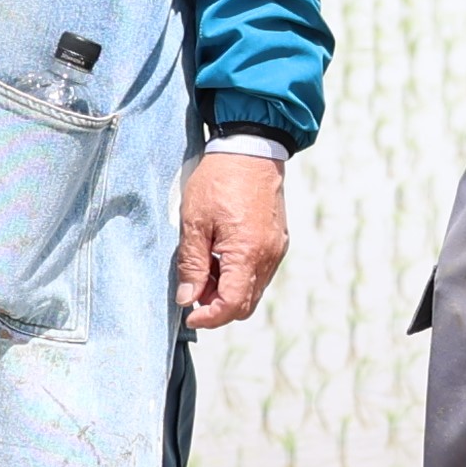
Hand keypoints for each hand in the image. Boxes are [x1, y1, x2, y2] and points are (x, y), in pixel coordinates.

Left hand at [178, 151, 288, 327]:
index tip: (188, 313)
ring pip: (253, 290)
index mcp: (247, 253)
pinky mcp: (278, 242)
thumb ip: (191, 264)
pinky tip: (220, 257)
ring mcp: (276, 250)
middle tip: (193, 288)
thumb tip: (187, 298)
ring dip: (228, 291)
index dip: (209, 317)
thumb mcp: (194, 222)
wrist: (251, 149)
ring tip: (204, 268)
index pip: (232, 305)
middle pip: (246, 304)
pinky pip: (260, 273)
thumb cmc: (219, 181)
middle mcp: (268, 257)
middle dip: (217, 306)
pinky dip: (239, 276)